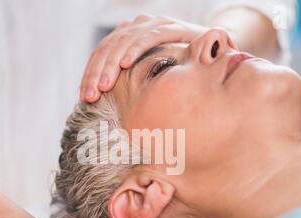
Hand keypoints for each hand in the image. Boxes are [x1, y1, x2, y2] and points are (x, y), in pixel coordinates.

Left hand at [80, 14, 207, 102]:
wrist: (216, 52)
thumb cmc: (181, 70)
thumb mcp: (152, 78)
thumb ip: (134, 85)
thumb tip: (112, 109)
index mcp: (128, 39)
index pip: (101, 55)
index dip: (90, 75)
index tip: (85, 98)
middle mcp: (137, 27)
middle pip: (108, 48)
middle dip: (96, 73)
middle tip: (90, 95)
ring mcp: (153, 25)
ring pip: (123, 42)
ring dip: (111, 65)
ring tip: (103, 86)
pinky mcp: (170, 26)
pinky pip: (147, 36)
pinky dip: (134, 49)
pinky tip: (125, 64)